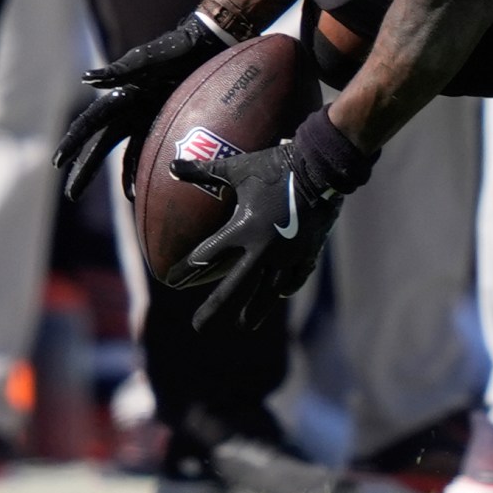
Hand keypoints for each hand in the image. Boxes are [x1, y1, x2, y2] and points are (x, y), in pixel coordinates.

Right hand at [54, 13, 231, 200]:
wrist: (207, 45)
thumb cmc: (175, 48)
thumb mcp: (149, 57)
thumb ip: (121, 69)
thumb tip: (87, 79)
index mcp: (120, 95)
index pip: (90, 124)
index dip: (73, 143)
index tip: (58, 162)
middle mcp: (130, 110)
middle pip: (101, 145)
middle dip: (85, 168)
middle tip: (71, 194)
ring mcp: (148, 119)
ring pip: (126, 154)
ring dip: (119, 177)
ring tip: (121, 198)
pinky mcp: (168, 123)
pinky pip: (151, 152)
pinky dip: (146, 170)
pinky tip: (145, 190)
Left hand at [169, 108, 369, 328]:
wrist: (322, 169)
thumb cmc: (276, 166)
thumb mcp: (238, 168)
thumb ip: (205, 171)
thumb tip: (173, 165)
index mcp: (243, 229)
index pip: (205, 257)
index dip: (184, 270)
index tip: (170, 280)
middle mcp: (262, 249)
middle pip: (234, 289)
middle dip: (214, 309)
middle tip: (198, 326)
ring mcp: (287, 254)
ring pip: (267, 291)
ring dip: (254, 310)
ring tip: (244, 324)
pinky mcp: (308, 252)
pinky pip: (295, 278)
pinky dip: (285, 288)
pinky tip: (279, 294)